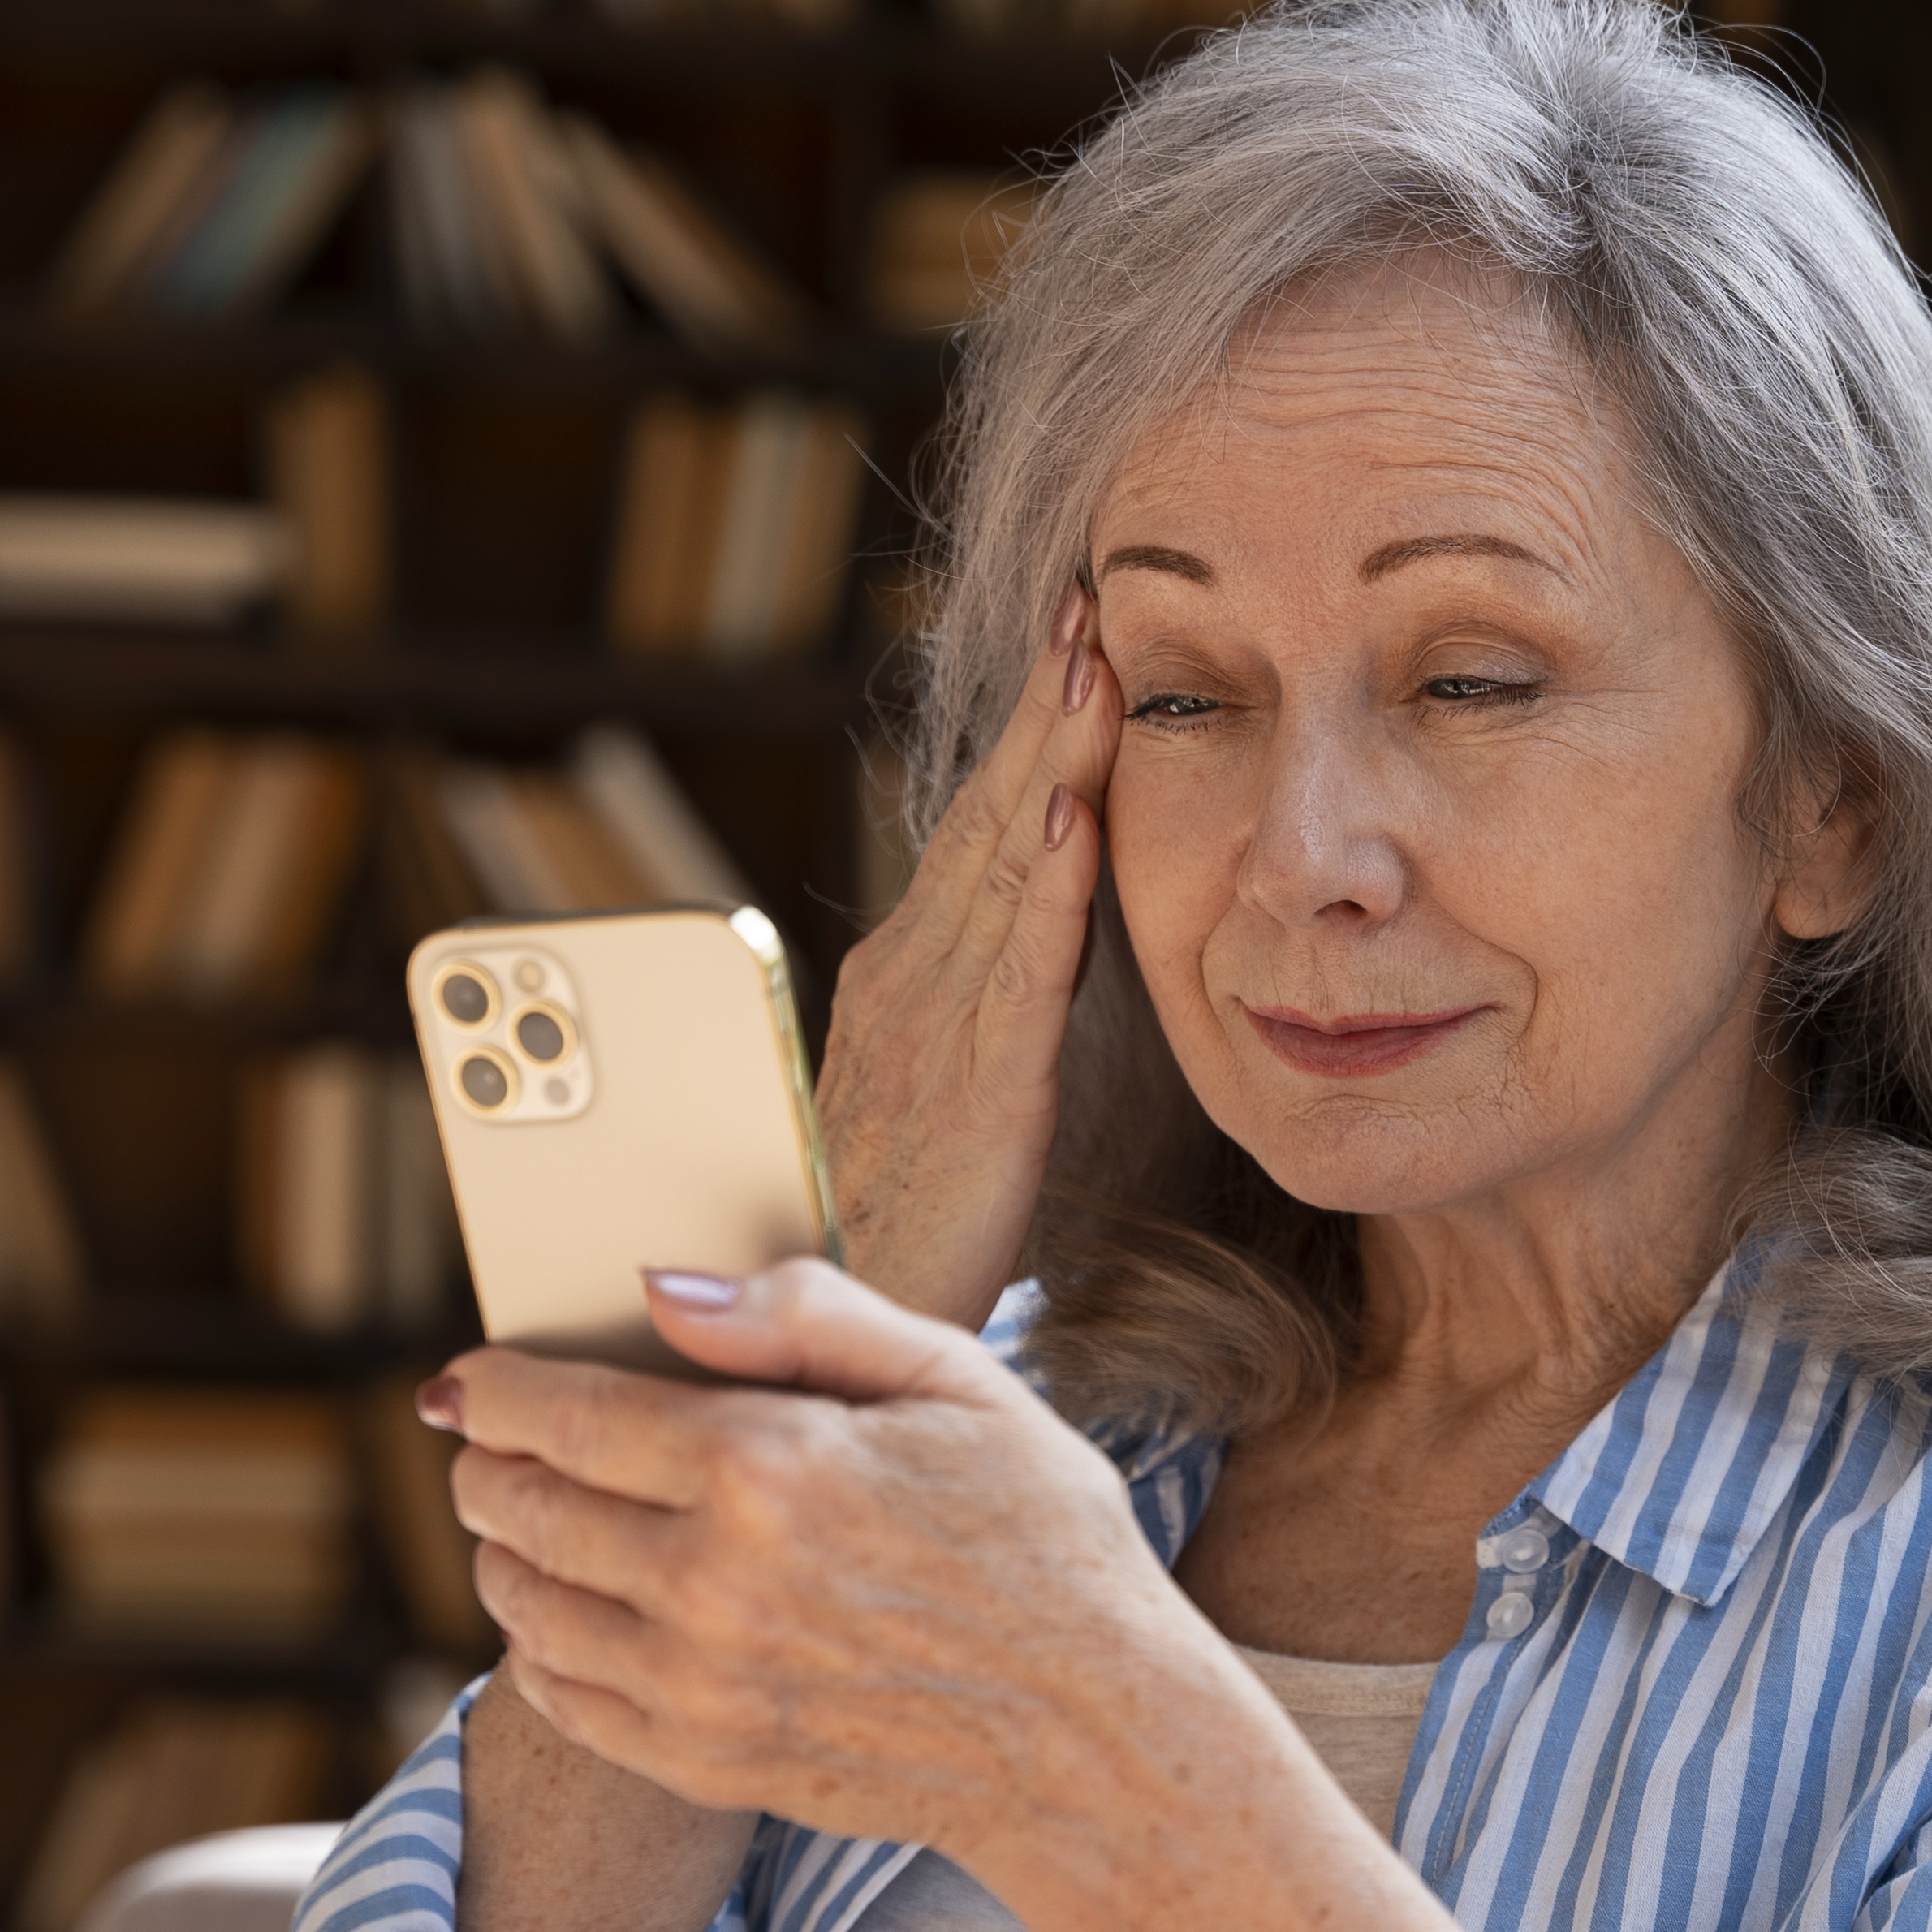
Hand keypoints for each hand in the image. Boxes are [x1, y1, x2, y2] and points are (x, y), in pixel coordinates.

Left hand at [440, 1260, 1211, 1864]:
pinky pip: (561, 1699)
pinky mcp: (705, 1762)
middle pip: (520, 1507)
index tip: (472, 1381)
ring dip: (505, 1553)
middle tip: (498, 1447)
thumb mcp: (961, 1385)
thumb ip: (807, 1318)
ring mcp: (703, 1684)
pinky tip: (569, 1619)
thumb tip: (658, 1293)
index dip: (494, 1390)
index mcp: (769, 1467)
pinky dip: (539, 1651)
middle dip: (490, 1464)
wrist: (1092, 1736)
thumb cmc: (1042, 1539)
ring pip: (524, 1605)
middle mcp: (715, 1582)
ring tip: (529, 1525)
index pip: (561, 1415)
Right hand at [817, 583, 1122, 1325]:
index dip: (1029, 733)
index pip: (980, 830)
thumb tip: (1014, 946)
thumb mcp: (930, 1098)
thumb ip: (965, 1017)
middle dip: (1043, 705)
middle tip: (1087, 598)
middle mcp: (913, 982)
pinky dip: (1047, 885)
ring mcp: (940, 1028)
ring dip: (1053, 757)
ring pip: (1007, 866)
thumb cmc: (881, 1230)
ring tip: (1093, 660)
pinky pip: (1021, 970)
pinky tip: (1075, 813)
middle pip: (991, 818)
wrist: (838, 1334)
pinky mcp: (982, 1091)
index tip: (1073, 639)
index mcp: (904, 978)